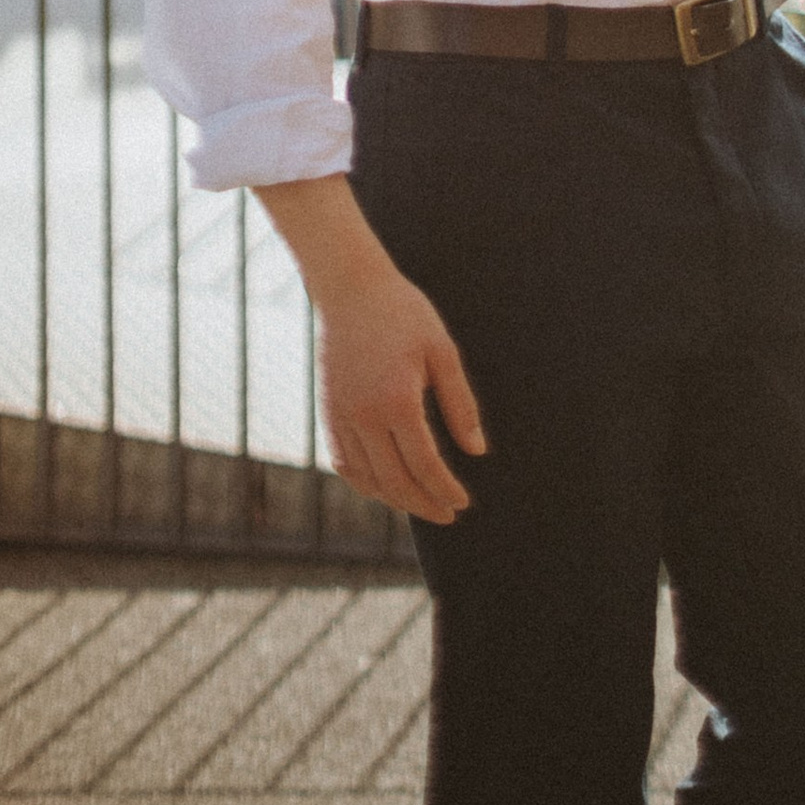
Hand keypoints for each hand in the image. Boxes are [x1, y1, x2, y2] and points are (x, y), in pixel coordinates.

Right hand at [260, 180, 487, 523]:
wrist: (351, 290)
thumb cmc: (405, 314)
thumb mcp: (442, 351)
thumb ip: (460, 403)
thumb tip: (476, 451)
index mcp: (397, 401)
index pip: (424, 465)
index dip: (444, 489)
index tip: (463, 503)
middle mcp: (364, 418)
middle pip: (395, 482)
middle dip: (424, 504)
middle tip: (448, 514)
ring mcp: (341, 419)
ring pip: (368, 480)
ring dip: (396, 500)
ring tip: (423, 503)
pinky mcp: (328, 416)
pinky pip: (346, 464)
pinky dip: (367, 483)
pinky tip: (386, 486)